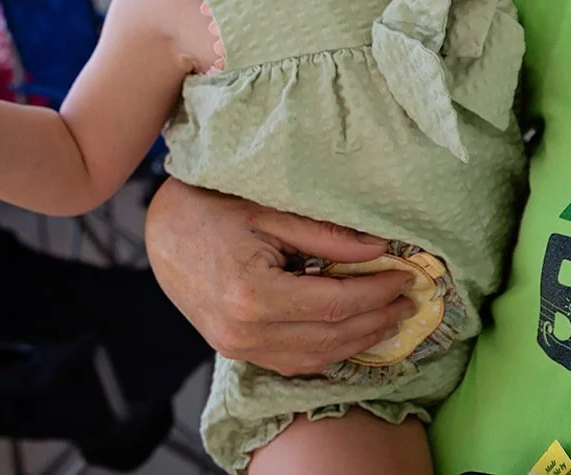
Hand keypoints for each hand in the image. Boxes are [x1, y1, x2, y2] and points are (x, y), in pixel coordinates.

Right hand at [144, 179, 417, 374]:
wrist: (160, 229)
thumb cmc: (213, 208)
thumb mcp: (272, 211)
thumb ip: (326, 236)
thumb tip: (380, 249)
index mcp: (254, 294)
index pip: (336, 304)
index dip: (377, 293)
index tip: (407, 278)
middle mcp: (245, 330)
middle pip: (331, 336)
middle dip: (377, 320)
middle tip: (410, 301)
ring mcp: (237, 346)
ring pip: (315, 357)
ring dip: (358, 341)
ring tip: (390, 318)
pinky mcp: (234, 350)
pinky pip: (292, 362)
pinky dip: (328, 352)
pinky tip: (352, 334)